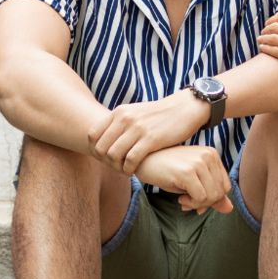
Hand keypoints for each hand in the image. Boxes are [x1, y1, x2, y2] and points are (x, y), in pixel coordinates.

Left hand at [89, 92, 210, 173]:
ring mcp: (137, 129)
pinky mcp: (151, 139)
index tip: (105, 158)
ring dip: (117, 167)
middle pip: (101, 147)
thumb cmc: (158, 115)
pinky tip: (133, 171)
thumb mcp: (134, 112)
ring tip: (124, 170)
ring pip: (114, 155)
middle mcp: (125, 119)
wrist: (184, 108)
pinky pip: (131, 160)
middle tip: (115, 166)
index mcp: (118, 112)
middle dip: (105, 161)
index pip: (93, 135)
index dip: (95, 149)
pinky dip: (128, 169)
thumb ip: (119, 122)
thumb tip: (104, 137)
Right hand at [133, 145, 233, 213]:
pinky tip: (180, 199)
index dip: (213, 199)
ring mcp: (198, 162)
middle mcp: (208, 155)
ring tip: (184, 200)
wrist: (142, 162)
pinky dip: (192, 204)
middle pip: (221, 192)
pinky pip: (201, 198)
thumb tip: (229, 209)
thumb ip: (211, 193)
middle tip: (189, 202)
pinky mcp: (188, 172)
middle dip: (206, 204)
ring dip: (198, 205)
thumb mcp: (192, 182)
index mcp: (212, 154)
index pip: (225, 185)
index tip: (196, 200)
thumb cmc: (166, 171)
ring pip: (212, 196)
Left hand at [259, 0, 277, 87]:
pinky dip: (266, 48)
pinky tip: (263, 48)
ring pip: (273, 38)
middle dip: (266, 29)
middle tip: (262, 32)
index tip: (269, 24)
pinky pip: (276, 52)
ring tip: (260, 40)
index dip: (272, 19)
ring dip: (263, 38)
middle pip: (276, 26)